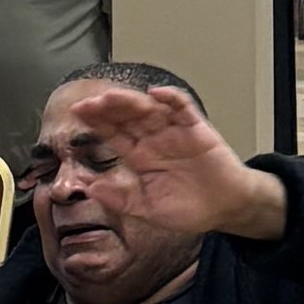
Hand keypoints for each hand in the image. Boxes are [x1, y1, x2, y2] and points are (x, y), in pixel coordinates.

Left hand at [67, 75, 282, 242]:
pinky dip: (171, 99)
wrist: (225, 209)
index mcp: (140, 156)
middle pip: (127, 117)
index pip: (114, 133)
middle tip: (89, 104)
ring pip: (150, 109)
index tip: (78, 112)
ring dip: (132, 101)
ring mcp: (175, 132)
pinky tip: (157, 94)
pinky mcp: (198, 130)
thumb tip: (89, 188)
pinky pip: (183, 109)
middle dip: (108, 109)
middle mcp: (154, 139)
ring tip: (112, 97)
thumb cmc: (188, 208)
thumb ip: (119, 199)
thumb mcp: (147, 209)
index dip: (97, 122)